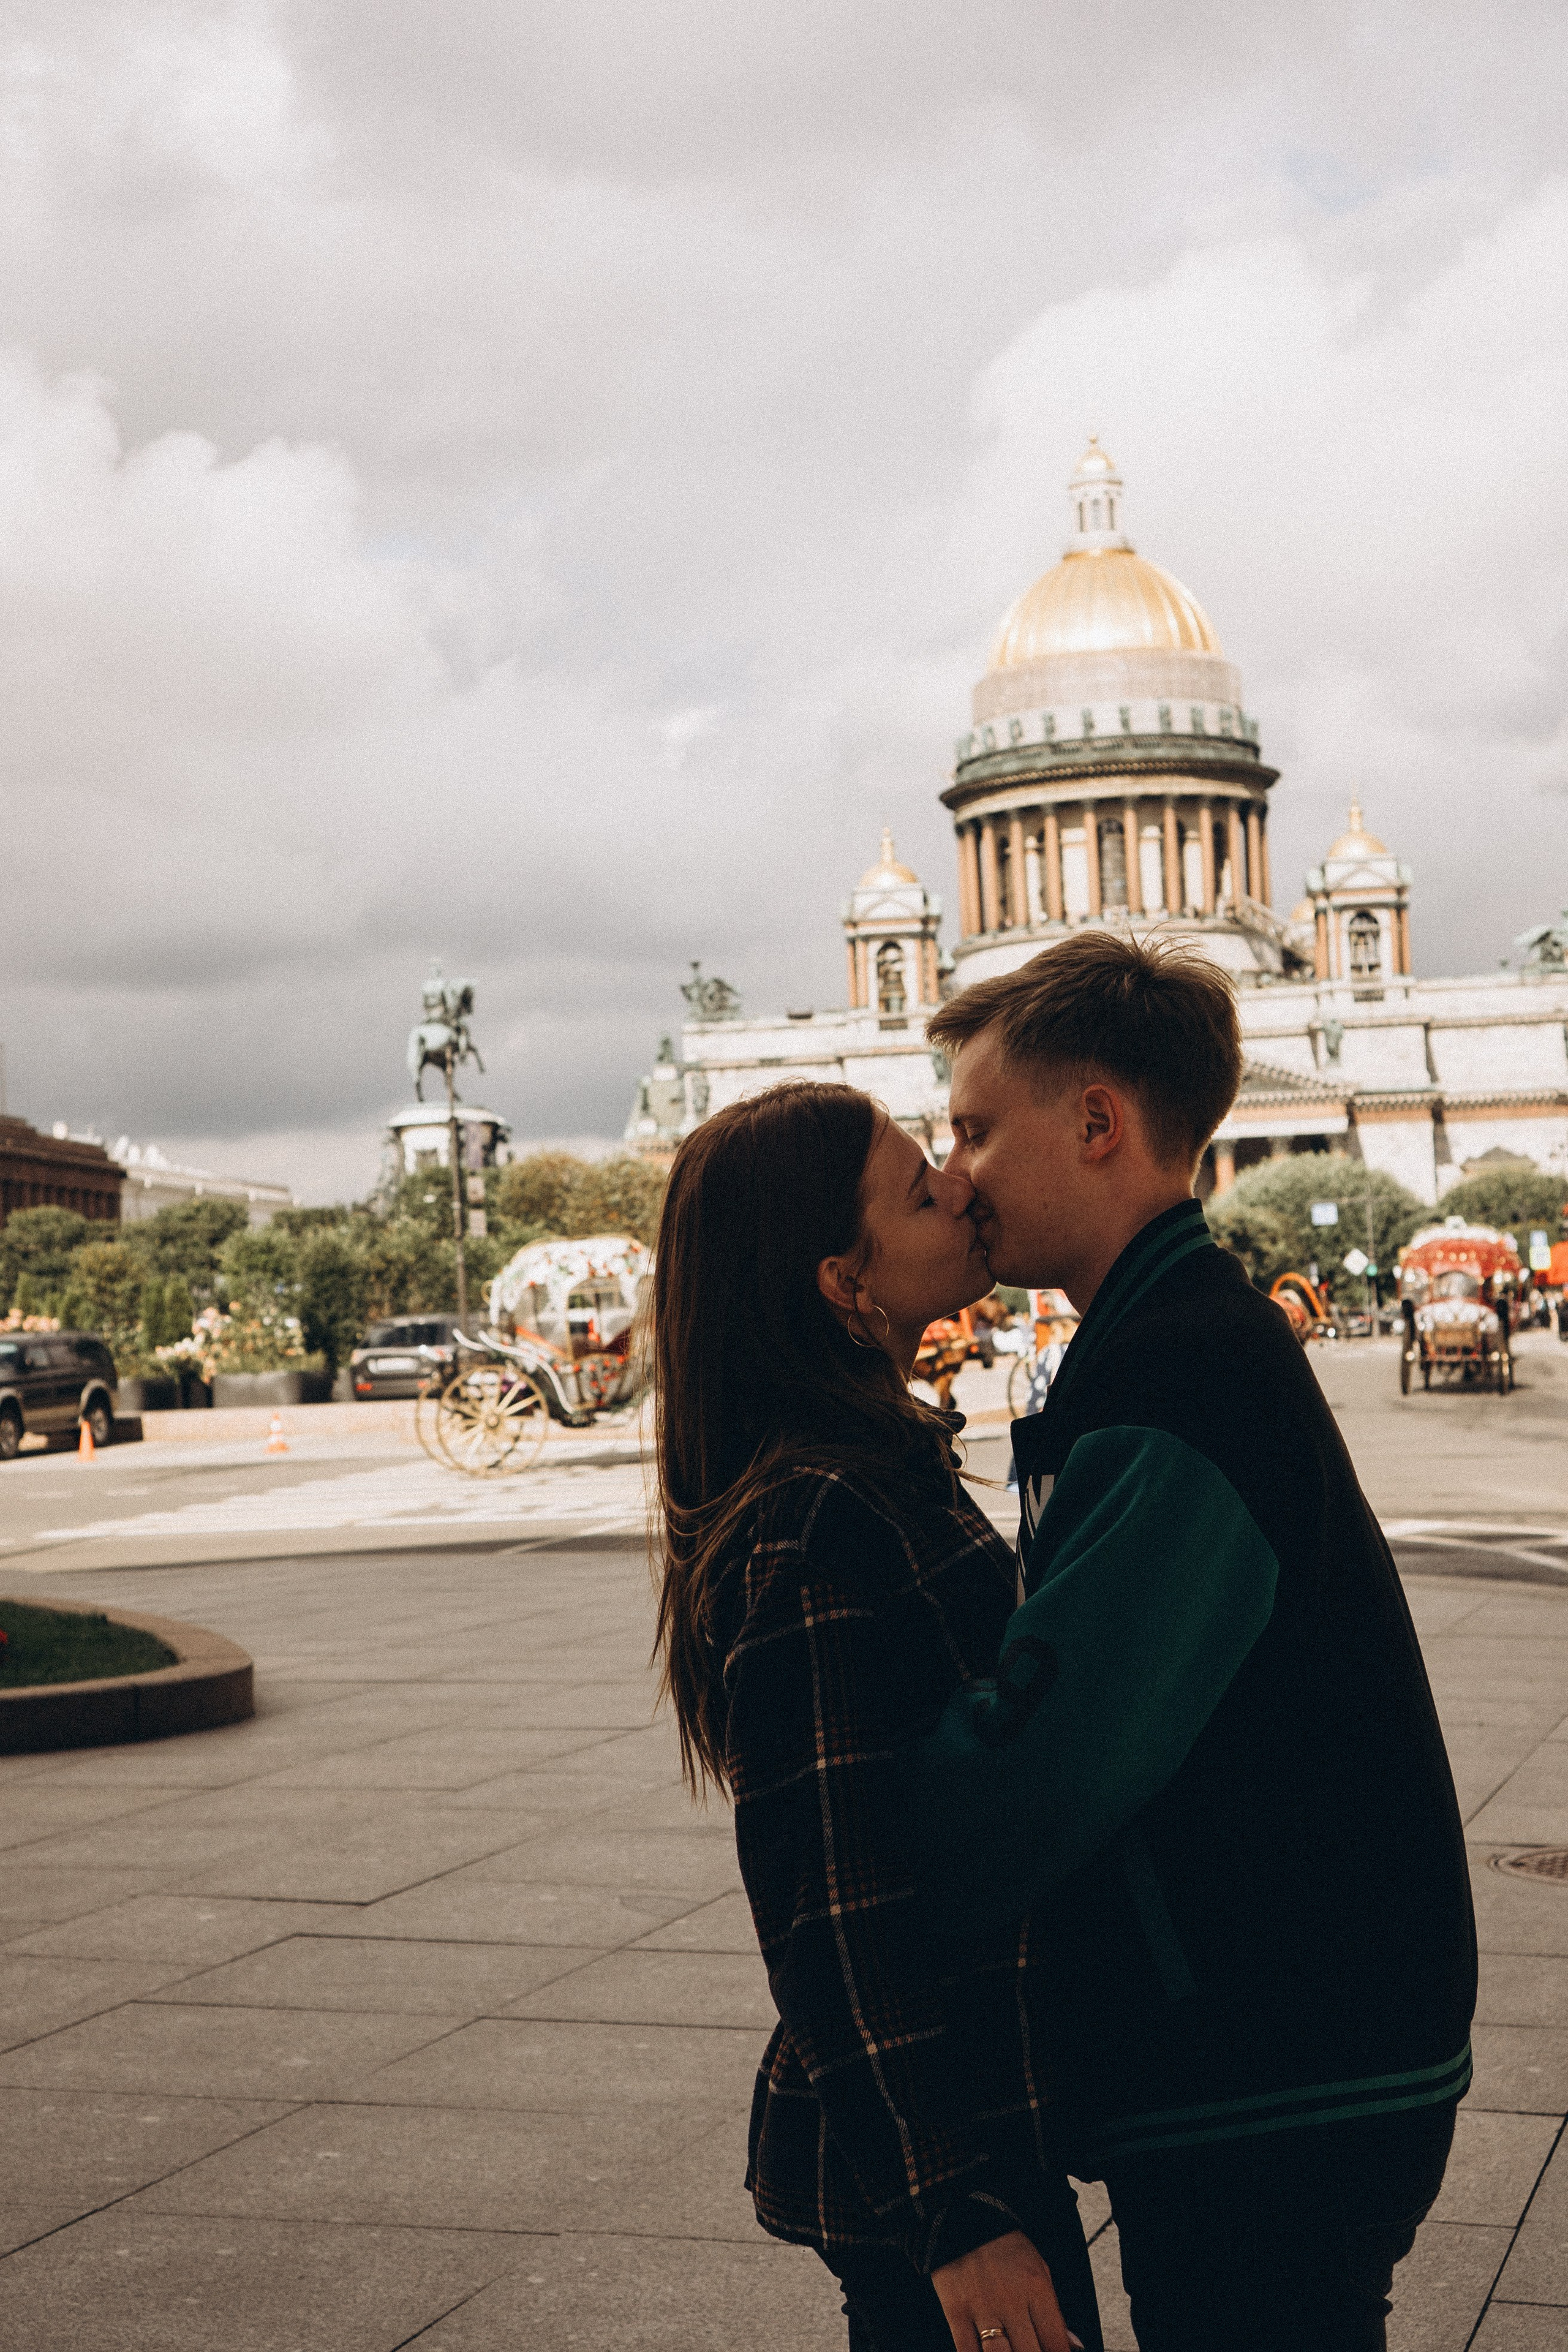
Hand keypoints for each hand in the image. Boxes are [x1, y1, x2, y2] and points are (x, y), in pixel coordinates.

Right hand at [931, 2229, 1082, 2351]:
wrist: (964, 2218)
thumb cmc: (1006, 2248)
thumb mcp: (1039, 2270)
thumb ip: (1054, 2311)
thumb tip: (1072, 2345)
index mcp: (1036, 2288)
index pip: (1055, 2340)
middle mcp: (1010, 2300)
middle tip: (1033, 2351)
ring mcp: (982, 2307)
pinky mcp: (956, 2311)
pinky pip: (967, 2351)